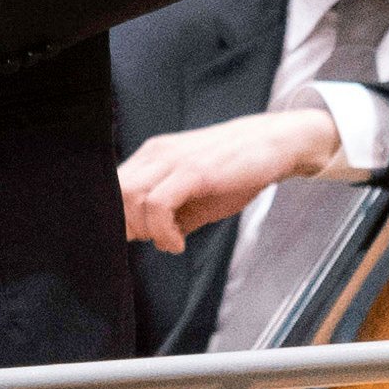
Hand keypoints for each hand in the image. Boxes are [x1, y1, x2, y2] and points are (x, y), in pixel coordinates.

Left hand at [115, 103, 342, 250]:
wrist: (275, 144)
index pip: (112, 188)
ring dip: (144, 231)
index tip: (135, 241)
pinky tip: (178, 243)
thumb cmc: (236, 171)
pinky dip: (161, 233)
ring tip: (170, 242)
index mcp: (152, 157)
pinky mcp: (192, 170)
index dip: (116, 221)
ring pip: (129, 199)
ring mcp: (173, 159)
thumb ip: (168, 216)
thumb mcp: (195, 197)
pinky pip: (157, 205)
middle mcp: (156, 154)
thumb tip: (146, 239)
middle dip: (126, 227)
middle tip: (154, 241)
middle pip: (112, 194)